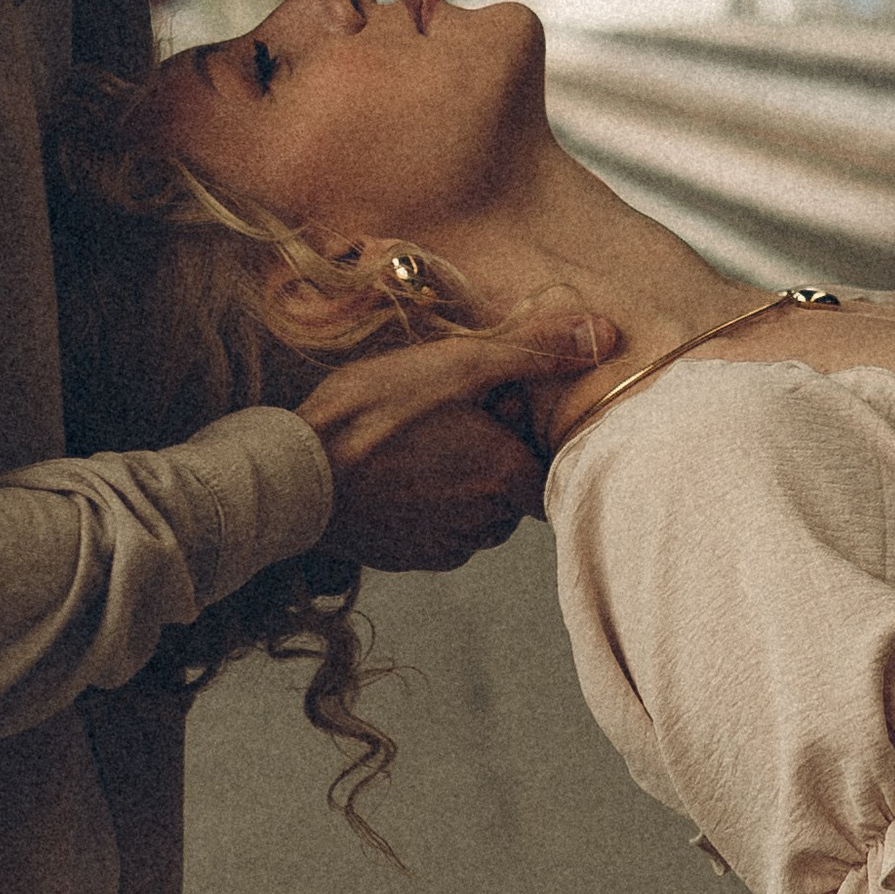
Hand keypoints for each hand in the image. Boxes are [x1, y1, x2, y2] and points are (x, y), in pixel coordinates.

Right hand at [297, 293, 614, 573]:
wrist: (290, 474)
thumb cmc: (371, 414)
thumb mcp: (456, 365)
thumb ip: (534, 351)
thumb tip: (604, 335)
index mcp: (508, 480)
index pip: (544, 457)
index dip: (516, 425)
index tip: (481, 403)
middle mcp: (486, 526)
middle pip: (509, 482)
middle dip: (487, 451)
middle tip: (439, 414)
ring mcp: (444, 548)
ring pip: (473, 506)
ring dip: (455, 477)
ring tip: (411, 441)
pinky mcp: (406, 558)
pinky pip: (435, 527)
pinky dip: (423, 501)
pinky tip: (390, 470)